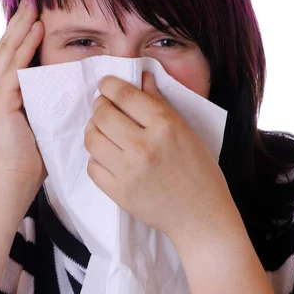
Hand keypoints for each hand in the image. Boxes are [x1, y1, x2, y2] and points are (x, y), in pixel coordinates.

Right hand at [0, 0, 46, 190]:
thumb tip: (70, 86)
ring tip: (34, 6)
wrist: (15, 180)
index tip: (37, 13)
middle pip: (6, 46)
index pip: (11, 55)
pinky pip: (15, 68)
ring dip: (23, 27)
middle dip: (20, 21)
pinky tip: (37, 32)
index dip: (22, 32)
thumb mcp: (41, 120)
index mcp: (0, 92)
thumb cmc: (31, 157)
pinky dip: (26, 48)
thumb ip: (48, 100)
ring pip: (8, 52)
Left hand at [83, 71, 230, 242]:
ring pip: (92, 139)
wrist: (200, 215)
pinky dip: (96, 157)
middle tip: (102, 106)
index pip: (126, 96)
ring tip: (102, 129)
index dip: (110, 85)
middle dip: (98, 105)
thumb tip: (142, 78)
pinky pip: (92, 166)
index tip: (106, 85)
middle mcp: (144, 146)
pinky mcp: (119, 192)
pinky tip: (107, 155)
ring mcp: (129, 171)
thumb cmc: (199, 171)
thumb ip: (161, 103)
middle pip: (103, 115)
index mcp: (165, 126)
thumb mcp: (186, 131)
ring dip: (93, 129)